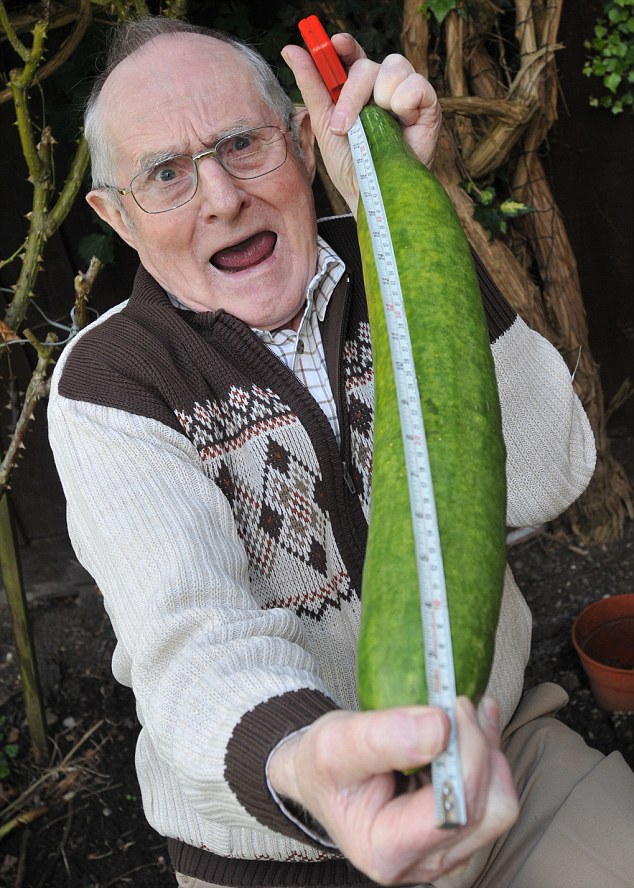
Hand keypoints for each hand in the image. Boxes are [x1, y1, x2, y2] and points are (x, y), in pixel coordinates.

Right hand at [268, 697, 517, 884]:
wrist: (321, 776)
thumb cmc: (323, 764)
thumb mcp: (335, 742)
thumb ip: (382, 737)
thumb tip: (439, 728)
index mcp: (388, 849)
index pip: (456, 808)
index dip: (467, 755)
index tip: (453, 706)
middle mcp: (423, 863)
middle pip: (487, 810)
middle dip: (480, 749)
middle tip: (458, 702)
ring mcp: (444, 853)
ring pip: (498, 806)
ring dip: (489, 752)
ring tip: (467, 712)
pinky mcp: (457, 835)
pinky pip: (493, 798)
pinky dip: (486, 756)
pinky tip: (470, 725)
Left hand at [282, 33, 440, 213]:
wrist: (369, 195)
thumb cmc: (349, 163)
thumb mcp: (323, 124)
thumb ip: (311, 86)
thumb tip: (290, 49)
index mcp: (356, 87)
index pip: (351, 54)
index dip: (343, 45)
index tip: (335, 44)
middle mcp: (381, 85)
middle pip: (366, 65)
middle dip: (351, 94)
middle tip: (342, 126)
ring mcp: (405, 94)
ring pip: (394, 66)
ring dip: (379, 98)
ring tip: (378, 128)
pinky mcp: (427, 106)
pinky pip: (417, 84)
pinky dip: (405, 101)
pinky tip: (402, 123)